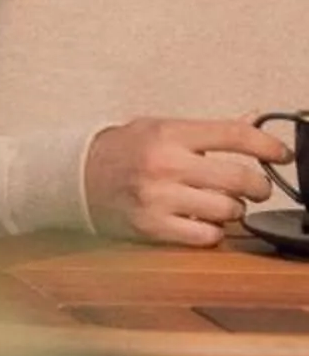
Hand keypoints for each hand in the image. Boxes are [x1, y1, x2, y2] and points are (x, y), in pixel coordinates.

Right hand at [82, 116, 286, 245]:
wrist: (73, 177)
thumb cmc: (122, 151)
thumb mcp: (161, 128)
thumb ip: (209, 130)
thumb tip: (255, 119)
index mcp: (169, 134)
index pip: (236, 135)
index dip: (269, 146)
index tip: (281, 155)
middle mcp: (164, 164)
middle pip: (240, 178)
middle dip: (259, 186)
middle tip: (257, 188)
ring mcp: (157, 198)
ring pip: (228, 210)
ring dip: (233, 210)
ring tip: (222, 205)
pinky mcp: (150, 227)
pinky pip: (205, 236)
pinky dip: (212, 231)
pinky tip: (202, 222)